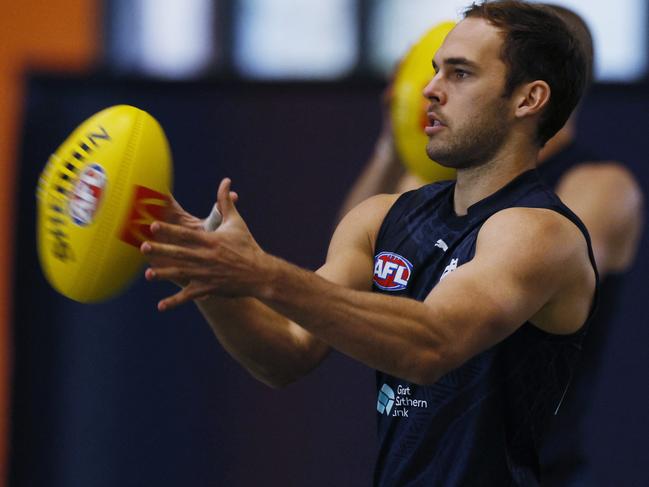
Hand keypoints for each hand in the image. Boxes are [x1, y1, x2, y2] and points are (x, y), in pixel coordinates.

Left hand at [141, 178, 266, 310]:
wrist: (260, 273)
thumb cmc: (247, 246)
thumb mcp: (236, 222)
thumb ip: (226, 202)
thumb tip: (225, 182)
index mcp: (211, 241)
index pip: (186, 235)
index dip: (169, 230)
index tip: (153, 225)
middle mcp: (206, 258)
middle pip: (180, 254)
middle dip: (162, 251)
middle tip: (144, 247)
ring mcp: (206, 274)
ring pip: (182, 274)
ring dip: (164, 275)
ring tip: (148, 274)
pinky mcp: (209, 288)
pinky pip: (189, 296)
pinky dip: (175, 301)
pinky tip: (161, 306)